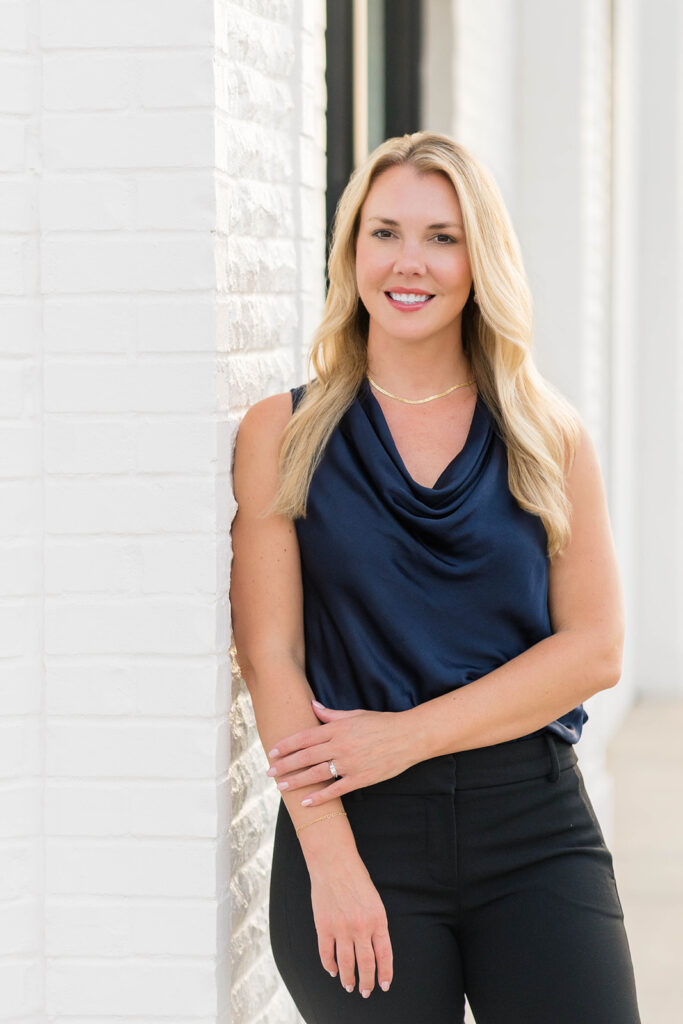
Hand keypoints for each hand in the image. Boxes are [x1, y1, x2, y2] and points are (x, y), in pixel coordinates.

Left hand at [266, 701, 415, 805]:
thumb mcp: (355, 714)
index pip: (305, 737)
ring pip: (317, 774)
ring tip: (281, 787)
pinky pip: (336, 790)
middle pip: (306, 756)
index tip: (273, 751)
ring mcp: (350, 763)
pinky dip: (320, 797)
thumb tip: (312, 706)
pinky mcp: (361, 778)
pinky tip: (306, 802)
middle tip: (269, 771)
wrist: (409, 737)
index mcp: (338, 729)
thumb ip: (331, 714)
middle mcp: (340, 746)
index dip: (287, 745)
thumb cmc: (382, 723)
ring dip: (297, 781)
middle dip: (286, 765)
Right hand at [310, 852, 392, 996]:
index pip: (384, 955)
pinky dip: (330, 966)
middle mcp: (361, 927)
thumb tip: (373, 949)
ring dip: (348, 979)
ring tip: (349, 986)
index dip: (385, 973)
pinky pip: (327, 954)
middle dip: (367, 982)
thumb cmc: (356, 878)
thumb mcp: (374, 901)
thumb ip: (375, 924)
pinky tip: (333, 971)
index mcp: (378, 919)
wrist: (334, 862)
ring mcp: (341, 928)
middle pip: (366, 964)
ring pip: (346, 964)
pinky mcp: (323, 926)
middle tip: (366, 992)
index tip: (384, 985)